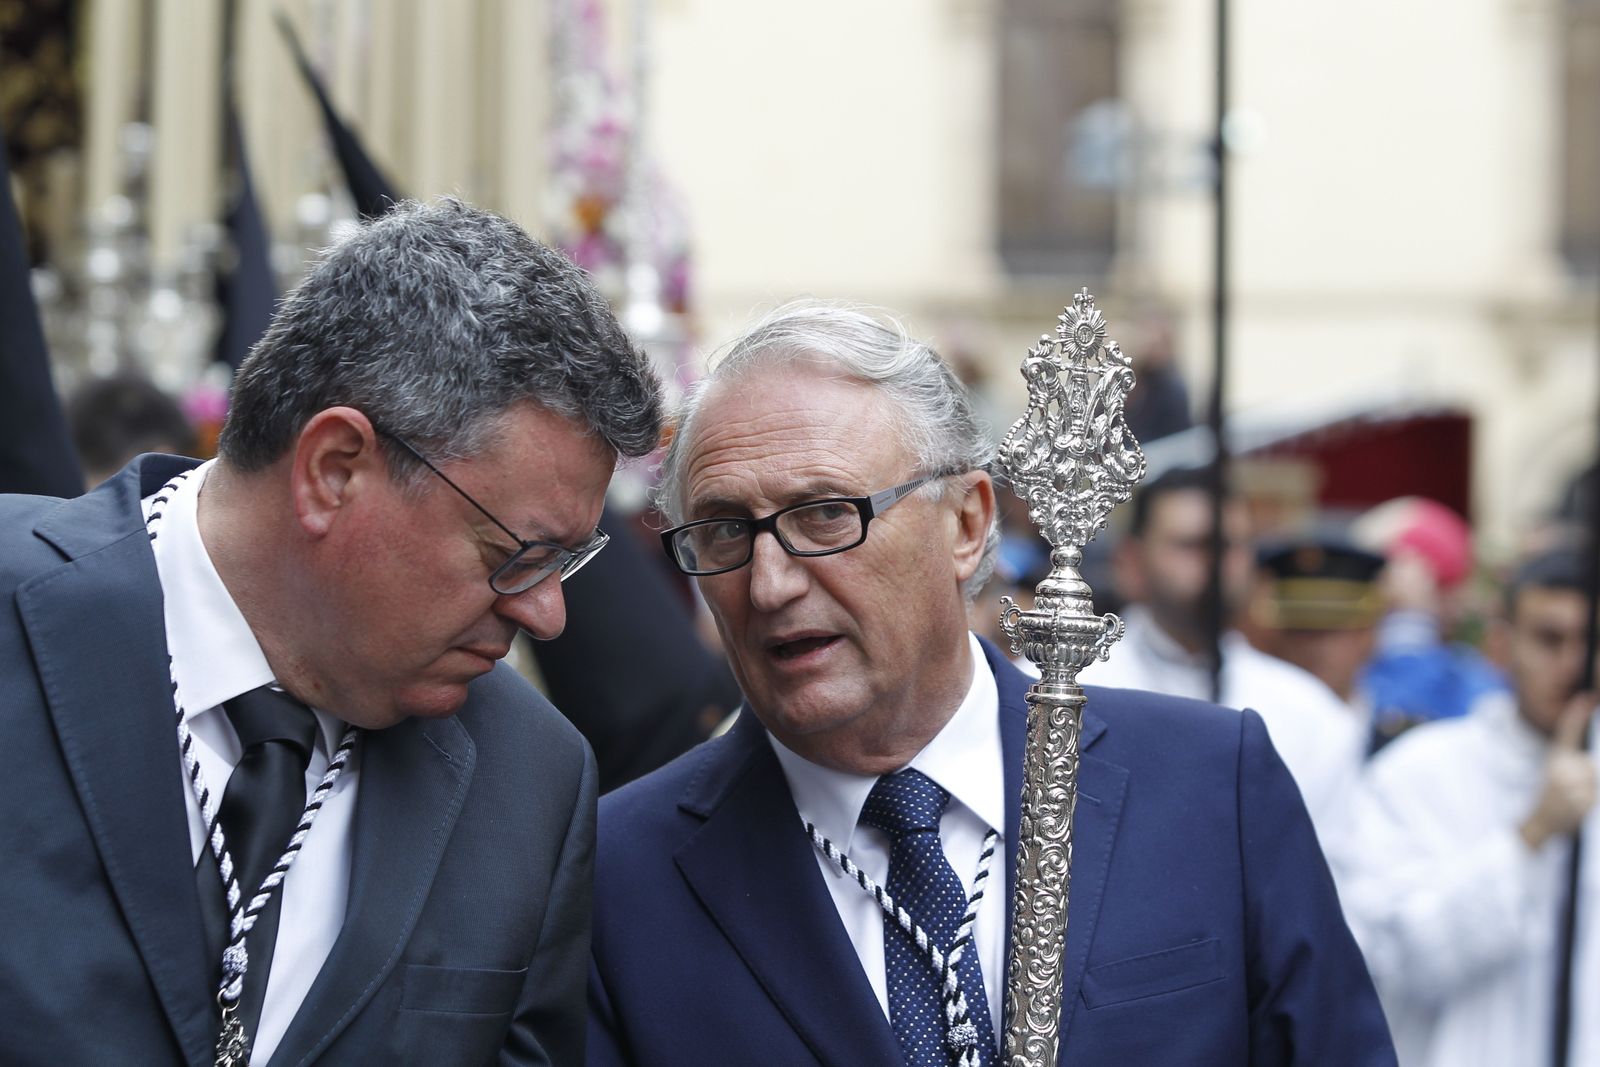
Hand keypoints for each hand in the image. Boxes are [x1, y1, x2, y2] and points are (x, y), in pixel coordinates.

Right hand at [1519, 695, 1598, 850]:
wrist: (1540, 825)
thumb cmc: (1552, 799)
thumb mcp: (1558, 775)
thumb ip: (1576, 763)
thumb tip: (1590, 761)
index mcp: (1556, 760)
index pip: (1568, 732)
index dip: (1577, 715)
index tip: (1586, 698)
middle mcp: (1561, 769)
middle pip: (1593, 764)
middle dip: (1590, 776)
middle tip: (1576, 789)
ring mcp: (1570, 785)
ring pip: (1595, 779)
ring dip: (1592, 792)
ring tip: (1577, 800)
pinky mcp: (1579, 800)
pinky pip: (1596, 795)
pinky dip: (1592, 802)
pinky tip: (1578, 808)